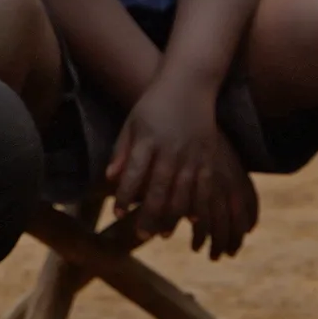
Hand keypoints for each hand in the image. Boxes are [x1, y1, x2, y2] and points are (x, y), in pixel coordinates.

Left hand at [108, 77, 258, 257]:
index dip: (124, 195)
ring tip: (162, 233)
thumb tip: (109, 177)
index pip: (134, 173)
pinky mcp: (208, 155)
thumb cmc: (154, 104)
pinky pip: (205, 186)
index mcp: (148, 140)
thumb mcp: (132, 123)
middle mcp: (171, 149)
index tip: (117, 212)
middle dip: (149, 214)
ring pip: (183, 192)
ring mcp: (192, 153)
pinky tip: (193, 220)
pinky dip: (199, 205)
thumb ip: (122, 151)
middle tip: (140, 235)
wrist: (189, 83)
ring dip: (172, 216)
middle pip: (159, 189)